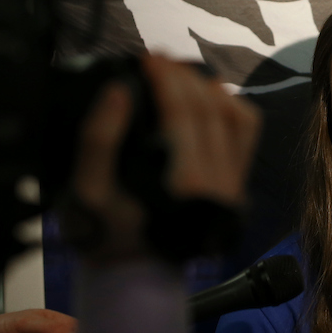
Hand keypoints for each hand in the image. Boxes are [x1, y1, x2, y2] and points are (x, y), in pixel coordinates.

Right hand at [72, 54, 260, 263]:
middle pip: (209, 110)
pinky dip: (233, 108)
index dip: (165, 78)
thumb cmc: (104, 234)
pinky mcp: (236, 187)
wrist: (135, 274)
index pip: (182, 113)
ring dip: (210, 87)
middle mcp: (215, 183)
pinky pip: (246, 137)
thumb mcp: (86, 189)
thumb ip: (98, 139)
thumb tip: (119, 90)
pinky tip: (210, 94)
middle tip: (159, 58)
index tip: (147, 58)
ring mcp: (231, 186)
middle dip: (184, 76)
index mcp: (181, 182)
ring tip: (181, 71)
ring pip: (236, 119)